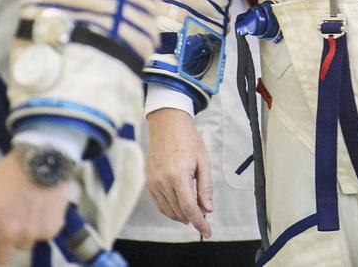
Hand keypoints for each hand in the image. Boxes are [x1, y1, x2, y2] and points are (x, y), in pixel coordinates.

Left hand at [0, 152, 69, 263]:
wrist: (44, 158)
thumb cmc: (10, 172)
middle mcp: (7, 233)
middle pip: (1, 259)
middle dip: (2, 247)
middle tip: (8, 231)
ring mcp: (30, 234)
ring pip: (23, 245)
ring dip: (24, 234)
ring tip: (29, 212)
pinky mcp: (50, 230)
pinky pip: (42, 236)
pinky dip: (42, 226)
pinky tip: (43, 208)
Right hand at [145, 108, 212, 237]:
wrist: (168, 125)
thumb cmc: (188, 140)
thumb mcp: (203, 162)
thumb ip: (205, 187)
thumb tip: (208, 209)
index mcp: (178, 176)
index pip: (188, 208)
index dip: (199, 222)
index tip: (207, 231)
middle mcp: (163, 181)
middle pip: (178, 211)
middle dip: (193, 218)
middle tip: (204, 216)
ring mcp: (153, 182)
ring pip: (168, 210)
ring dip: (181, 216)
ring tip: (193, 212)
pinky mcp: (149, 182)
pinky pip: (159, 204)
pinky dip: (170, 210)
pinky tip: (179, 208)